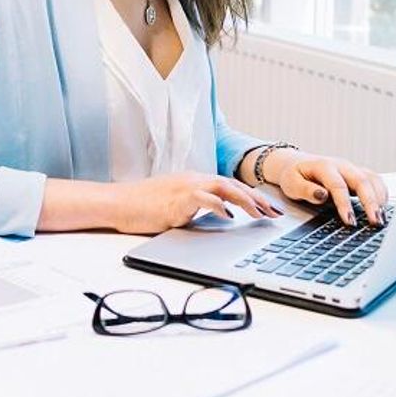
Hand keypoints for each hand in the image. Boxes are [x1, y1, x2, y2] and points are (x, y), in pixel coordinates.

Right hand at [112, 172, 281, 234]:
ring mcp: (186, 187)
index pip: (230, 186)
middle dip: (258, 199)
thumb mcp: (175, 205)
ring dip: (246, 200)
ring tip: (262, 213)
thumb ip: (196, 207)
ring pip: (224, 188)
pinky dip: (219, 205)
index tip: (269, 208)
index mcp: (195, 180)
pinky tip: (230, 214)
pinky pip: (204, 198)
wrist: (119, 203)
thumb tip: (216, 217)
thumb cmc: (142, 206)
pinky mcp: (177, 199)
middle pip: (233, 185)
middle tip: (276, 213)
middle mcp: (194, 179)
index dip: (253, 196)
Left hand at [265, 150, 387, 226]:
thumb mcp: (291, 183)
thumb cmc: (294, 176)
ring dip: (379, 199)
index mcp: (324, 166)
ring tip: (381, 218)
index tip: (350, 221)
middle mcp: (341, 165)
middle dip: (370, 202)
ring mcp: (352, 168)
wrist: (296, 163)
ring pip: (372, 179)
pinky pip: (375, 180)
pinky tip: (383, 208)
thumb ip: (305, 190)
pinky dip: (382, 194)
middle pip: (361, 181)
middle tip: (375, 221)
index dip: (345, 204)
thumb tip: (322, 195)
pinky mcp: (359, 173)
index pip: (338, 185)